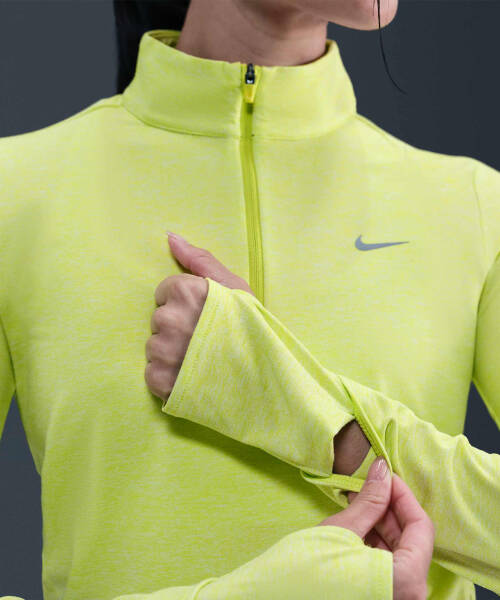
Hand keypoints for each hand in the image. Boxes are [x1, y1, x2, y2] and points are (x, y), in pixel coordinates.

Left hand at [144, 232, 254, 405]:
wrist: (265, 376)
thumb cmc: (251, 328)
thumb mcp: (234, 286)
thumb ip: (199, 259)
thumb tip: (169, 236)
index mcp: (186, 291)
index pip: (165, 292)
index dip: (185, 303)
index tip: (204, 316)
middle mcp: (170, 320)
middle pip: (159, 320)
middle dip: (177, 327)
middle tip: (205, 340)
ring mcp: (164, 353)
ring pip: (154, 347)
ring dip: (171, 354)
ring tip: (200, 360)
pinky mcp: (161, 382)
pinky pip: (152, 374)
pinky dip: (168, 378)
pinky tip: (191, 377)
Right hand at [318, 457, 434, 599]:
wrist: (277, 599)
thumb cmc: (308, 572)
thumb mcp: (342, 530)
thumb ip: (370, 500)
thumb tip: (383, 469)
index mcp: (407, 580)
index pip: (421, 526)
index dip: (402, 495)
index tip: (383, 475)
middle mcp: (409, 596)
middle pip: (411, 540)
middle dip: (389, 508)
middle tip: (366, 487)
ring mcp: (395, 599)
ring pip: (399, 554)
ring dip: (379, 524)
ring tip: (355, 504)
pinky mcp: (379, 599)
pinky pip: (388, 568)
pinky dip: (374, 544)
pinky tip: (354, 527)